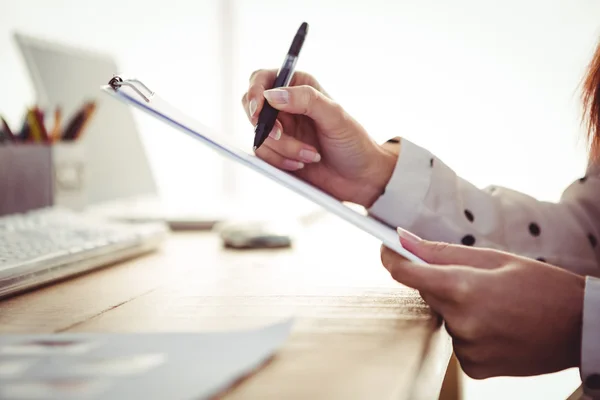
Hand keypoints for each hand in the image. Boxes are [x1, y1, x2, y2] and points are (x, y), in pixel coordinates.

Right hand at [241, 69, 396, 207]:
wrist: (360, 177)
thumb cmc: (353, 143)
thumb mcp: (335, 116)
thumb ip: (305, 99)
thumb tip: (273, 95)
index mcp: (299, 87)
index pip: (263, 79)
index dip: (255, 93)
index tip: (258, 111)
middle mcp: (286, 107)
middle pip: (252, 108)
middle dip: (265, 125)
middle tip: (280, 134)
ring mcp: (281, 131)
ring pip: (259, 136)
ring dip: (283, 148)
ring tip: (310, 154)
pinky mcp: (278, 153)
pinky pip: (264, 155)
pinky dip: (281, 161)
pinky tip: (302, 163)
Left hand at [380, 228, 584, 378]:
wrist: (579, 328)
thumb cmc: (541, 286)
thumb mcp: (494, 258)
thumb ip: (442, 251)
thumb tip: (402, 239)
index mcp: (463, 287)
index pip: (406, 273)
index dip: (392, 258)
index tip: (386, 250)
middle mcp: (460, 321)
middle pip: (427, 292)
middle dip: (440, 281)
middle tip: (474, 280)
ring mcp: (467, 347)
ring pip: (444, 316)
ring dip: (457, 307)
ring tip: (495, 305)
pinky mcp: (474, 366)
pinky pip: (457, 340)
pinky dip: (468, 330)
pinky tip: (495, 326)